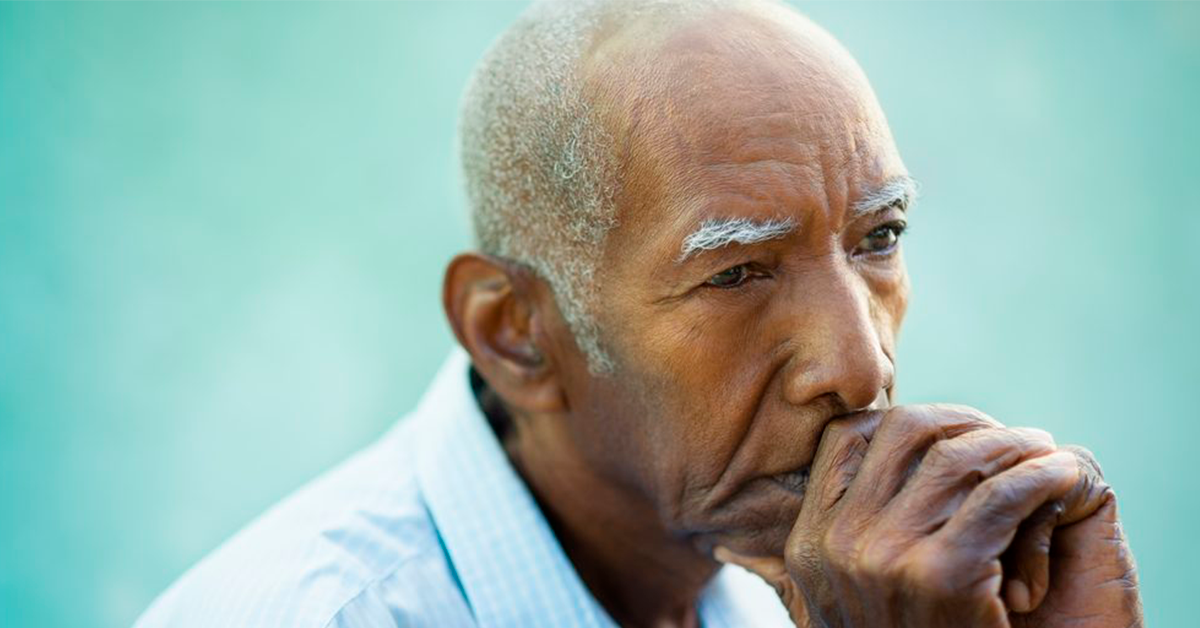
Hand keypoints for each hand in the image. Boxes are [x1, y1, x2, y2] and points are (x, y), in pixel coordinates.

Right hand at [715, 404, 1142, 627]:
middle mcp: (838, 544)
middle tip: (1003, 436)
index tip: (948, 433)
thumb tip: (813, 495)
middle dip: (960, 420)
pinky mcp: (944, 575)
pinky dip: (1040, 477)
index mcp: (809, 543)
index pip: (844, 437)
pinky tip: (1062, 474)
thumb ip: (843, 543)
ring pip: (957, 457)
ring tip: (1042, 451)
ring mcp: (886, 557)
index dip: (902, 421)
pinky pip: (1001, 497)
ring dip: (1011, 445)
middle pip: (902, 431)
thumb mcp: (843, 597)